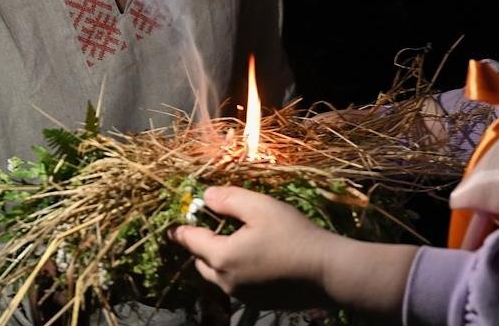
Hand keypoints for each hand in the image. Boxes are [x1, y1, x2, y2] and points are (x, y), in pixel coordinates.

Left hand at [168, 186, 335, 309]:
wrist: (326, 271)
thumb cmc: (292, 234)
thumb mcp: (260, 207)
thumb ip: (230, 200)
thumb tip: (206, 196)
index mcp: (221, 256)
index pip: (191, 241)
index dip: (181, 229)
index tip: (173, 225)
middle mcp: (226, 280)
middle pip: (202, 261)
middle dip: (202, 245)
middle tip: (212, 227)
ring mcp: (242, 295)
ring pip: (219, 275)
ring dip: (219, 258)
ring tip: (236, 241)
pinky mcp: (258, 302)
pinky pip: (236, 284)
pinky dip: (237, 270)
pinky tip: (257, 258)